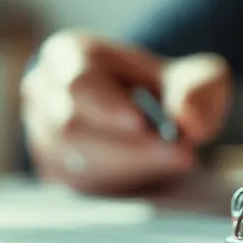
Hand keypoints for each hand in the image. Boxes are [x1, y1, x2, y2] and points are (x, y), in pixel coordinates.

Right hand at [21, 30, 231, 193]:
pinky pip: (82, 187)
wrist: (152, 116)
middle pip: (73, 128)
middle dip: (130, 146)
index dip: (107, 105)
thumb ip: (198, 92)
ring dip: (130, 167)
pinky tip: (155, 177)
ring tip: (176, 162)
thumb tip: (191, 123)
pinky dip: (122, 185)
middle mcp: (45, 95)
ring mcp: (44, 137)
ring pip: (77, 163)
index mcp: (67, 55)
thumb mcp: (194, 78)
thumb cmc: (166, 90)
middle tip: (180, 153)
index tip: (140, 122)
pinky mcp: (55, 173)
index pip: (78, 83)